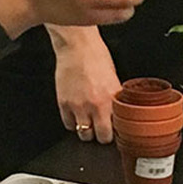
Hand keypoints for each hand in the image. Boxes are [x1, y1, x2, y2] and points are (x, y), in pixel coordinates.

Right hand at [51, 28, 120, 143]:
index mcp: (112, 98)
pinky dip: (73, 123)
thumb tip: (117, 113)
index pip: (119, 128)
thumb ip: (114, 98)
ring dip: (88, 131)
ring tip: (90, 122)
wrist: (76, 45)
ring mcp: (78, 106)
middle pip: (102, 138)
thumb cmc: (96, 56)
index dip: (118, 131)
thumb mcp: (114, 78)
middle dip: (104, 135)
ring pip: (84, 136)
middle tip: (103, 128)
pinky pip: (69, 125)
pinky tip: (77, 114)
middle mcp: (95, 105)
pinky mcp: (63, 104)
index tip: (117, 129)